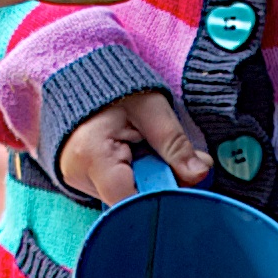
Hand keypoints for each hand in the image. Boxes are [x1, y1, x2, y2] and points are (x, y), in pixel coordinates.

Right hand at [48, 90, 211, 204]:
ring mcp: (76, 180)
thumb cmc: (116, 89)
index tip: (182, 180)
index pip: (131, 201)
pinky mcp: (81, 180)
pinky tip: (135, 159)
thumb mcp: (152, 108)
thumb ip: (175, 143)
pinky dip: (133, 179)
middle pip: (128, 203)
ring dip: (146, 182)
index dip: (160, 197)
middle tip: (171, 162)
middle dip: (158, 187)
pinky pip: (114, 191)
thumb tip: (200, 173)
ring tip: (146, 153)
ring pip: (123, 199)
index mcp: (93, 156)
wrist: (81, 75)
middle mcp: (78, 175)